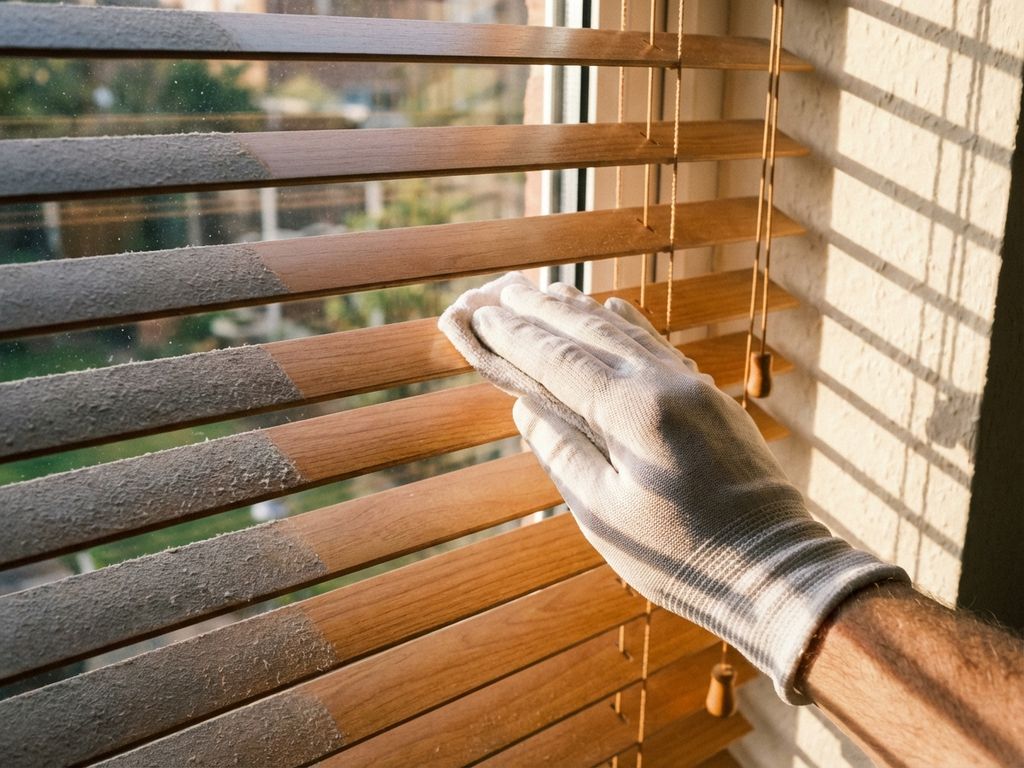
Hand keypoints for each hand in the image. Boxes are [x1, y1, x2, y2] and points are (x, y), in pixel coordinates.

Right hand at [469, 277, 906, 703]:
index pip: (559, 360)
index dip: (515, 337)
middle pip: (590, 332)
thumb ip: (563, 454)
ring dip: (579, 309)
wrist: (775, 569)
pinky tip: (612, 307)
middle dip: (541, 311)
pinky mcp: (710, 399)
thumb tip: (527, 410)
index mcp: (633, 412)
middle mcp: (665, 384)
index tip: (481, 314)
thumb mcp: (606, 515)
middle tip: (501, 289)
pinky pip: (657, 345)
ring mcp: (693, 386)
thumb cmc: (683, 556)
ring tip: (544, 290)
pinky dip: (626, 323)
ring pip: (625, 332)